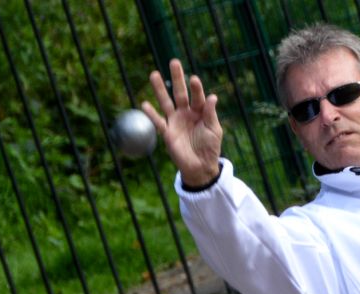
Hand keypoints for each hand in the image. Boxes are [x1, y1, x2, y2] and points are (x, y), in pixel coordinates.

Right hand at [143, 59, 223, 188]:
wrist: (200, 166)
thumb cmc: (210, 147)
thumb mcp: (215, 130)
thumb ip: (211, 114)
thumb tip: (212, 97)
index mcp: (200, 111)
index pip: (197, 95)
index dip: (196, 88)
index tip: (194, 79)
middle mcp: (186, 113)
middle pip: (180, 92)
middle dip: (177, 78)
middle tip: (174, 62)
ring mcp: (175, 122)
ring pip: (166, 102)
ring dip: (159, 89)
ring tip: (153, 74)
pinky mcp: (167, 133)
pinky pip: (158, 121)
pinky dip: (151, 113)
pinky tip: (144, 103)